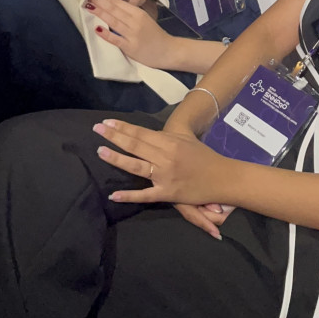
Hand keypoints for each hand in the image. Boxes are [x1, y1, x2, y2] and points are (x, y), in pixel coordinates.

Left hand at [85, 0, 178, 66]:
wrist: (168, 51)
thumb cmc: (155, 35)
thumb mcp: (145, 20)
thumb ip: (131, 14)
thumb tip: (113, 8)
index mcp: (139, 14)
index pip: (120, 3)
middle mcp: (135, 22)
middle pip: (115, 10)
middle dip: (100, 1)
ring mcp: (132, 34)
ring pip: (114, 21)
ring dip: (100, 13)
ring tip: (89, 7)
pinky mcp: (130, 47)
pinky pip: (116, 39)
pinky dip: (106, 33)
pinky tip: (97, 28)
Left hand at [93, 117, 229, 211]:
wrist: (222, 178)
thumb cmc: (204, 157)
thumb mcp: (187, 139)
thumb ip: (168, 134)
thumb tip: (149, 131)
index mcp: (170, 142)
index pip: (141, 132)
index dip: (123, 127)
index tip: (106, 122)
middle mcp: (165, 157)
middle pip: (135, 145)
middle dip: (114, 137)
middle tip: (96, 129)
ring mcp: (165, 176)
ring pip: (136, 166)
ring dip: (117, 158)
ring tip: (100, 151)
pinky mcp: (168, 193)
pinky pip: (145, 195)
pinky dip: (129, 195)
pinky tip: (114, 195)